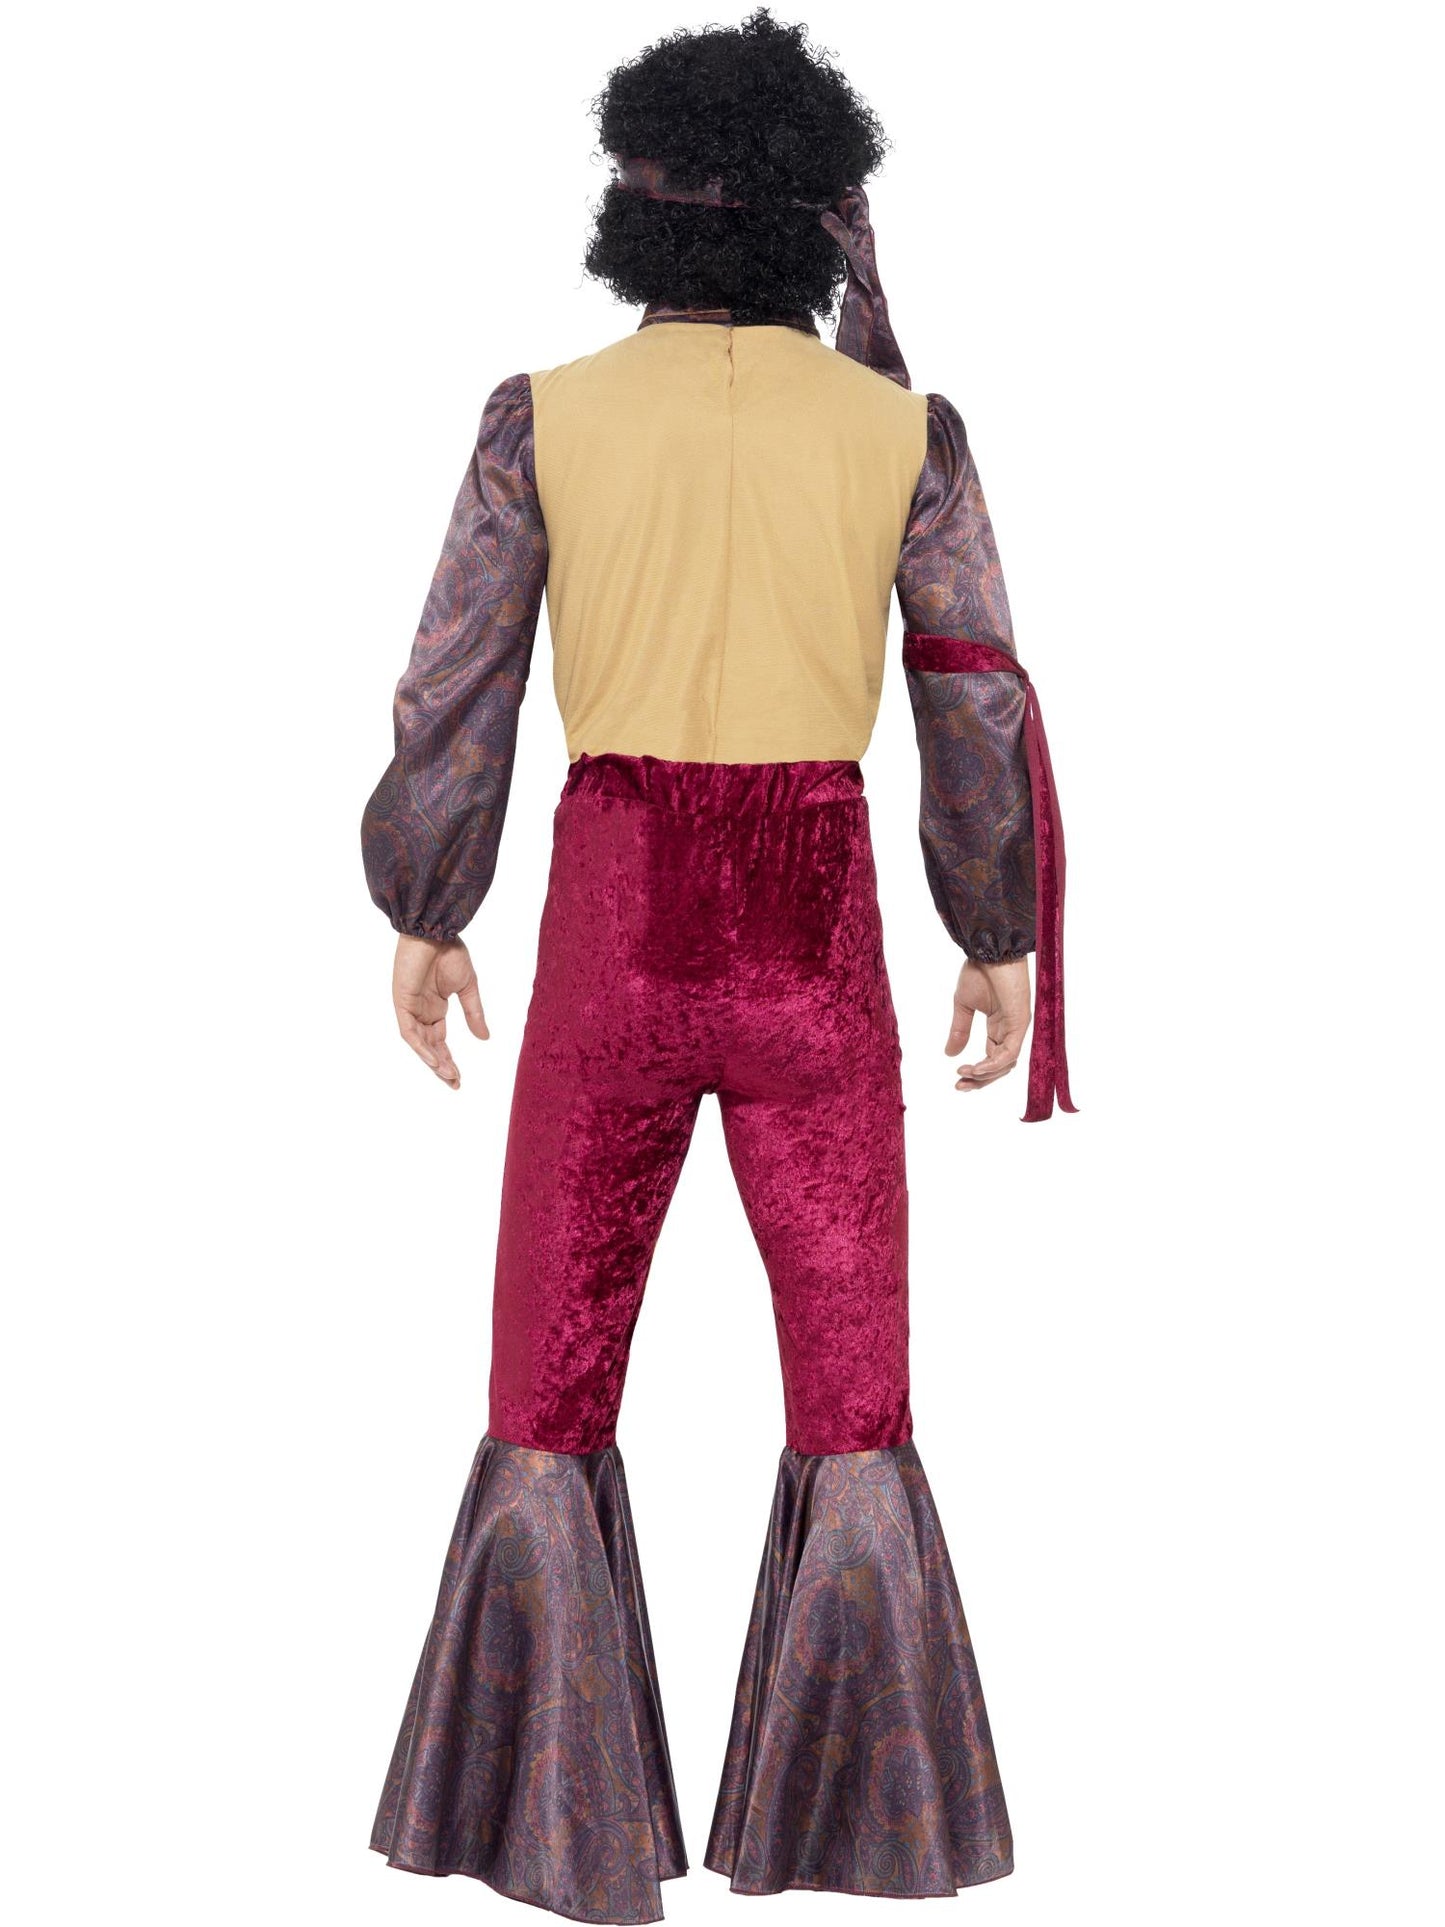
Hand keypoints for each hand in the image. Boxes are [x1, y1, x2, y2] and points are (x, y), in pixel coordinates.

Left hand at [391, 935, 488, 1088]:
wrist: (434, 931)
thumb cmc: (449, 952)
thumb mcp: (468, 987)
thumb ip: (474, 1013)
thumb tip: (485, 1038)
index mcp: (435, 1008)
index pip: (440, 1041)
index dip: (449, 1060)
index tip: (459, 1078)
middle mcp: (422, 1011)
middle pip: (430, 1046)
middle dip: (441, 1066)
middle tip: (454, 1084)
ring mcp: (410, 1008)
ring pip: (419, 1043)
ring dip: (433, 1061)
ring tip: (449, 1076)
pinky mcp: (402, 1003)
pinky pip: (410, 1032)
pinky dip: (422, 1047)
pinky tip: (435, 1060)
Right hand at [946, 958, 1030, 1092]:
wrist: (989, 950)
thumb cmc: (979, 971)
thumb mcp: (963, 1006)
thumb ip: (959, 1030)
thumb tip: (950, 1054)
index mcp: (998, 1026)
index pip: (991, 1058)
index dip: (976, 1072)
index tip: (956, 1078)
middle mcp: (1009, 1030)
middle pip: (999, 1066)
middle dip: (980, 1080)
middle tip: (959, 1086)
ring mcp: (1016, 1027)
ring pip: (1006, 1064)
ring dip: (984, 1074)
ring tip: (964, 1074)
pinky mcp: (1020, 1022)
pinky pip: (1009, 1052)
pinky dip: (993, 1064)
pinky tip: (976, 1068)